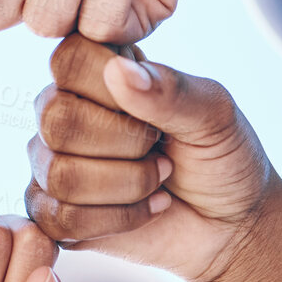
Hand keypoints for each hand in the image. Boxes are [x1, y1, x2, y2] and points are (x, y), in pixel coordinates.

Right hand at [25, 35, 281, 281]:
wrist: (231, 223)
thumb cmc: (220, 157)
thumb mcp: (214, 114)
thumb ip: (170, 90)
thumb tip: (120, 72)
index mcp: (98, 70)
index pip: (69, 59)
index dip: (113, 89)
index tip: (155, 108)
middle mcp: (64, 110)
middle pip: (58, 120)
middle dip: (128, 144)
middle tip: (160, 148)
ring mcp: (51, 162)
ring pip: (61, 174)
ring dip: (129, 184)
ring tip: (158, 178)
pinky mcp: (52, 213)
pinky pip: (60, 219)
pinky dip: (119, 218)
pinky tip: (145, 209)